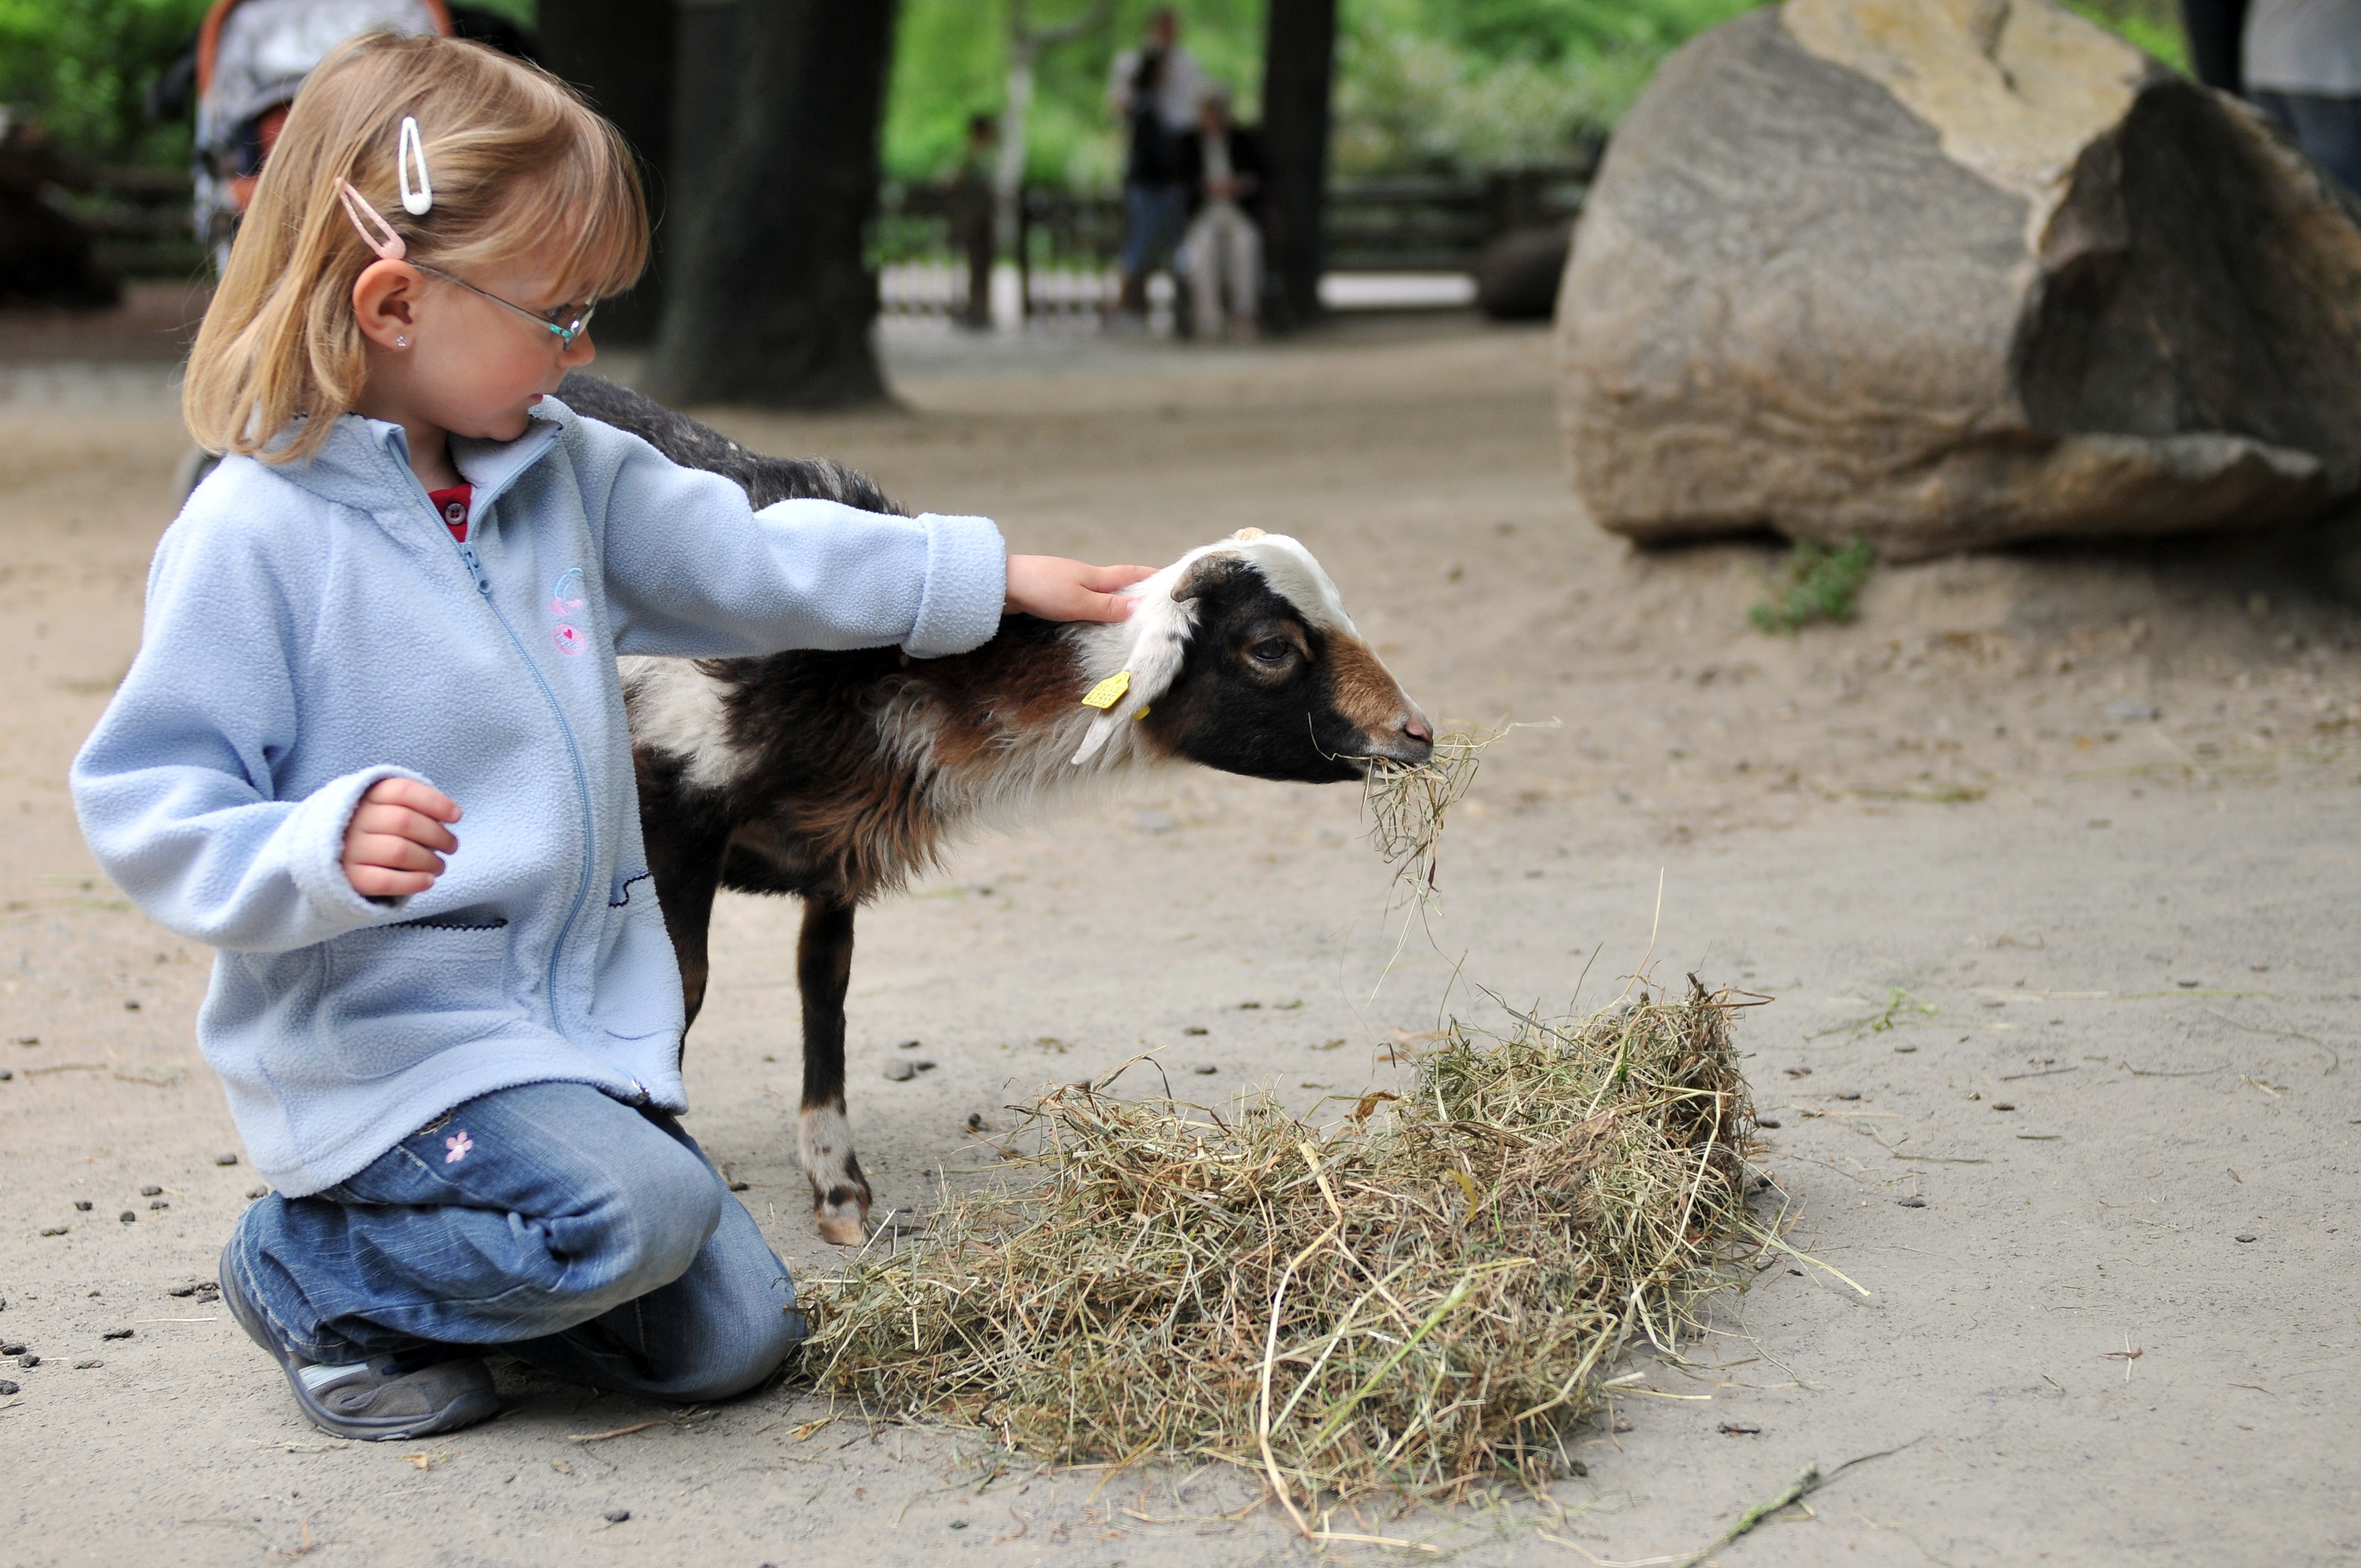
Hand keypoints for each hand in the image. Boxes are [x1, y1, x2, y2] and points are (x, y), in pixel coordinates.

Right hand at [342, 777, 461, 897]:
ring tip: (439, 866)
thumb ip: (411, 807)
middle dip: (438, 835)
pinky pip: (385, 881)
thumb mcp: (383, 808)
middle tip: (452, 846)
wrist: (325, 857)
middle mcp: (355, 820)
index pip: (403, 791)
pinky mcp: (349, 878)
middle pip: (405, 822)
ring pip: (399, 852)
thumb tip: (451, 815)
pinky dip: (412, 882)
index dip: (435, 802)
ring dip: (429, 861)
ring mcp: (349, 849)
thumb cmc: (371, 831)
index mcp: (366, 797)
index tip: (456, 816)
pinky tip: (427, 881)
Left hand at [1005, 556, 1156, 622]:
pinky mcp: (1053, 593)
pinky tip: (1095, 617)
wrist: (1002, 585)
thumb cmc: (1041, 590)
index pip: (1130, 574)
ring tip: (1131, 612)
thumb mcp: (1079, 602)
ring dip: (1116, 599)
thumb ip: (1108, 606)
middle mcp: (1084, 576)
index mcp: (1095, 576)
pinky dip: (1097, 606)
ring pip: (1100, 591)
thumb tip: (1139, 607)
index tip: (1169, 578)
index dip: (1150, 576)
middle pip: (1117, 581)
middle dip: (1137, 588)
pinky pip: (1084, 599)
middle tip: (1155, 599)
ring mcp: (1068, 583)